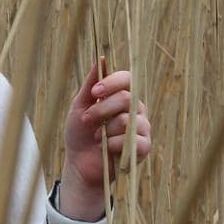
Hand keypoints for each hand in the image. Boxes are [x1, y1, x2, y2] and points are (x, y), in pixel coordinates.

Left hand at [62, 61, 151, 195]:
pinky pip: (132, 140)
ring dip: (105, 130)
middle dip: (101, 109)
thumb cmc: (80, 134)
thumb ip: (90, 85)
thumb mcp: (79, 107)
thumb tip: (100, 60)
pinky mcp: (143, 147)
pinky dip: (114, 144)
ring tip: (97, 138)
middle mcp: (136, 109)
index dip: (112, 82)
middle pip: (127, 98)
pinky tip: (107, 149)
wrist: (80, 164)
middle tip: (86, 119)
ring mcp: (142, 128)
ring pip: (128, 120)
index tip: (95, 92)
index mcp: (122, 96)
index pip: (128, 78)